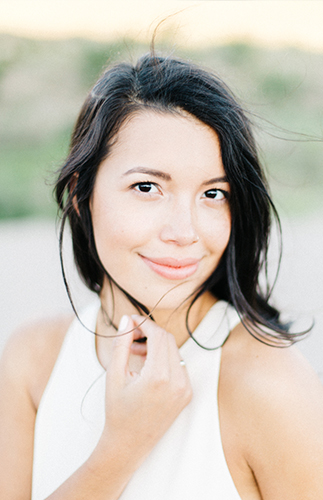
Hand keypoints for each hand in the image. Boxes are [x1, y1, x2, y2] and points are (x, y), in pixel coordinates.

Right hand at [102, 315, 191, 459]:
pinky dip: (164, 358)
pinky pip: (178, 365)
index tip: (131, 321)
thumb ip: (121, 344)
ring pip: (174, 351)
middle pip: (168, 340)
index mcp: (159, 377)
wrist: (128, 444)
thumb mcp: (114, 375)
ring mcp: (185, 388)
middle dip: (150, 332)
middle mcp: (177, 382)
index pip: (158, 335)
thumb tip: (127, 320)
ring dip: (156, 345)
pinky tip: (146, 363)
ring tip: (134, 351)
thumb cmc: (117, 411)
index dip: (144, 323)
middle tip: (130, 335)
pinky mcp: (187, 394)